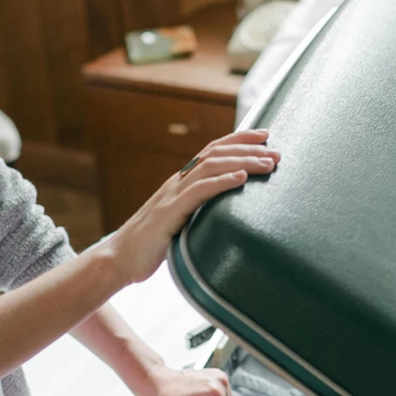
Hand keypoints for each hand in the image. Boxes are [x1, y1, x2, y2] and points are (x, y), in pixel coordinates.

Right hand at [105, 129, 277, 285]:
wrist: (119, 259)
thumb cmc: (151, 244)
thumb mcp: (179, 221)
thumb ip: (198, 211)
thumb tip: (225, 212)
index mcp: (180, 183)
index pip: (212, 151)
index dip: (238, 139)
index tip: (264, 136)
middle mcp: (177, 183)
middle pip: (216, 154)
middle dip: (248, 150)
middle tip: (276, 153)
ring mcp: (172, 196)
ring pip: (211, 168)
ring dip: (242, 162)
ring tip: (267, 163)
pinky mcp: (169, 214)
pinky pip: (199, 192)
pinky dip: (222, 182)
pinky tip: (241, 178)